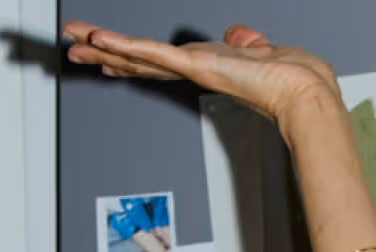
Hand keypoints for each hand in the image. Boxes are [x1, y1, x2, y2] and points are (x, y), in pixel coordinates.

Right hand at [62, 22, 338, 125]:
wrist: (302, 92)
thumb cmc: (292, 77)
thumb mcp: (263, 50)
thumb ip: (246, 42)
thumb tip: (241, 36)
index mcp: (209, 63)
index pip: (159, 59)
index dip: (131, 56)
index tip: (107, 53)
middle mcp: (197, 67)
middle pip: (140, 60)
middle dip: (104, 54)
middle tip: (73, 50)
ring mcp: (194, 67)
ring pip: (140, 56)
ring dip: (105, 48)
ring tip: (76, 43)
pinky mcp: (196, 65)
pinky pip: (154, 53)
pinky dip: (127, 47)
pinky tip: (102, 41)